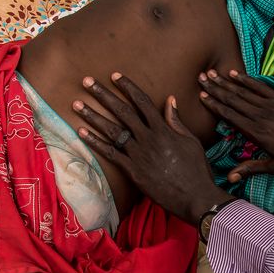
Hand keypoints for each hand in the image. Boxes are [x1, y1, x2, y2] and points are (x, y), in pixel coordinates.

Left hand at [73, 73, 232, 224]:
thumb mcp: (190, 141)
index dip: (127, 87)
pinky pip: (110, 154)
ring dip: (92, 116)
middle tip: (86, 82)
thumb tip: (170, 99)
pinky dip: (95, 143)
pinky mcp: (133, 172)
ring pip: (111, 131)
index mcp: (163, 129)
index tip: (114, 76)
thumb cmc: (196, 169)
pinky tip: (81, 132)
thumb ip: (176, 120)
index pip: (142, 101)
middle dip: (103, 94)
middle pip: (122, 111)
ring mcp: (139, 155)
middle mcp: (148, 138)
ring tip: (76, 104)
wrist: (195, 197)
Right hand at [198, 69, 273, 181]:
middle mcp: (260, 115)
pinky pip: (259, 86)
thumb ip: (252, 168)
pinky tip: (235, 73)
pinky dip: (246, 79)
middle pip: (233, 100)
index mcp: (257, 132)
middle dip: (215, 89)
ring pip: (243, 91)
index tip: (202, 97)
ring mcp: (270, 104)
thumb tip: (230, 176)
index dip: (215, 105)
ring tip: (211, 73)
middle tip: (200, 79)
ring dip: (226, 82)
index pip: (230, 116)